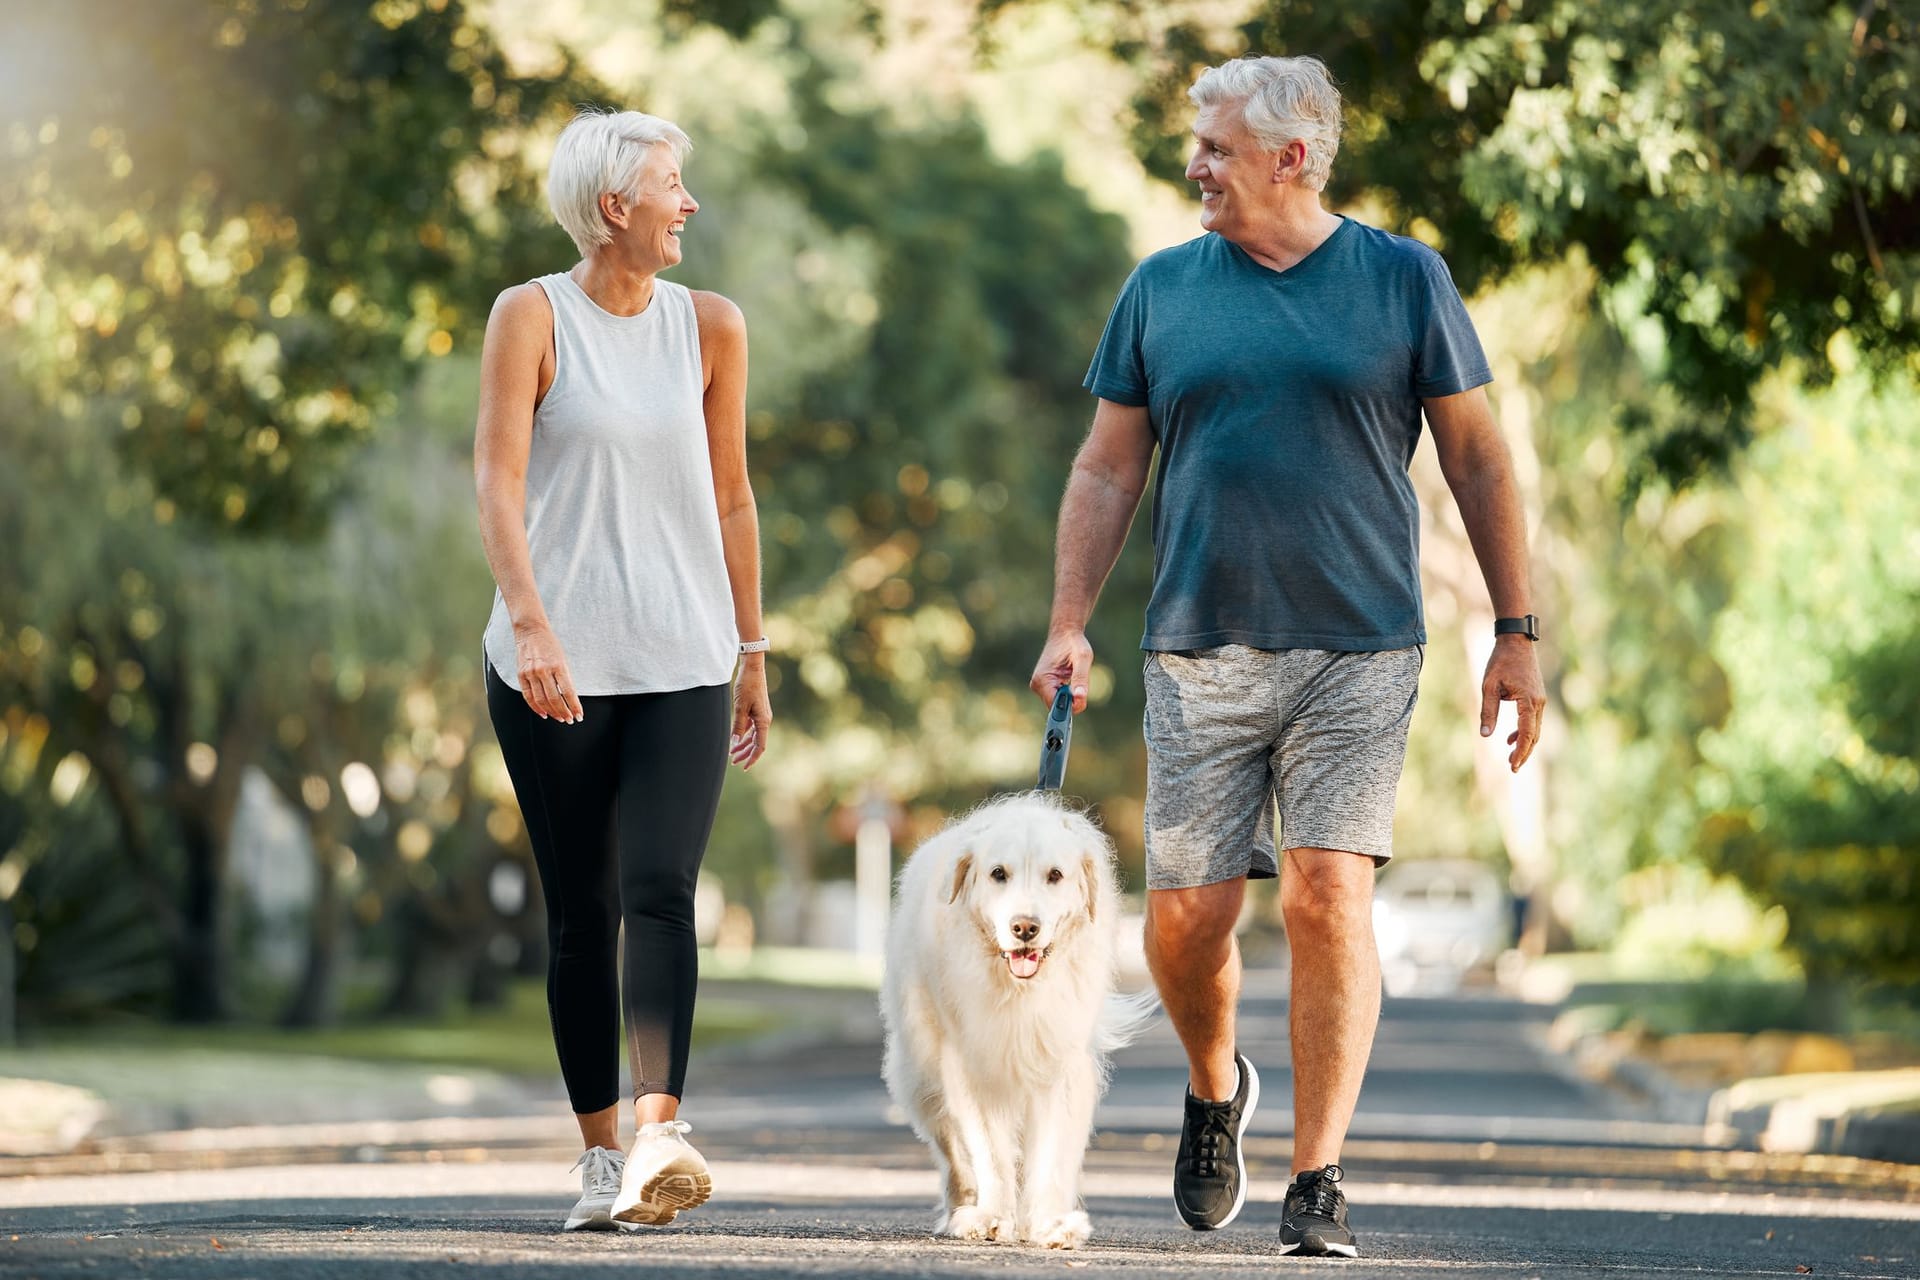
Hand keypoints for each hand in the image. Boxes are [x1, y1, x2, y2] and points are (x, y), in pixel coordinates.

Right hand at [514, 622, 583, 723]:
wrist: (531, 631)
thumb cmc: (551, 645)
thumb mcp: (563, 659)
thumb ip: (565, 678)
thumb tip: (569, 698)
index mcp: (559, 665)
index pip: (569, 692)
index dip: (574, 706)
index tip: (579, 716)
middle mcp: (544, 670)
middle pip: (555, 698)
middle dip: (564, 712)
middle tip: (570, 720)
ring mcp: (531, 673)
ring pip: (541, 700)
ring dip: (552, 712)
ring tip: (560, 718)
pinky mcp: (521, 675)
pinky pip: (528, 696)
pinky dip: (536, 707)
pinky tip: (544, 713)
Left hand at [731, 656, 770, 768]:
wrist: (752, 669)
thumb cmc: (747, 685)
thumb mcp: (740, 707)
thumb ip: (738, 726)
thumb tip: (734, 743)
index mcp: (763, 721)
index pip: (760, 746)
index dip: (752, 758)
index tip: (744, 767)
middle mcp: (764, 720)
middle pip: (756, 743)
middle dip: (745, 753)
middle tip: (733, 762)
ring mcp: (760, 716)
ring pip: (753, 736)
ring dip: (743, 745)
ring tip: (732, 753)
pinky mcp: (756, 711)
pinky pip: (751, 728)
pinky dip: (743, 735)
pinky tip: (735, 739)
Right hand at [1029, 629, 1093, 713]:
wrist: (1065, 633)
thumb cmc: (1074, 643)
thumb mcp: (1083, 658)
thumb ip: (1081, 679)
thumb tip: (1080, 698)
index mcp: (1042, 679)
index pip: (1056, 707)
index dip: (1071, 705)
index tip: (1081, 694)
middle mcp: (1037, 685)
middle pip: (1058, 707)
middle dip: (1072, 698)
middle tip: (1077, 680)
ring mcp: (1039, 686)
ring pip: (1059, 703)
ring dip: (1070, 694)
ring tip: (1072, 675)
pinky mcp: (1044, 686)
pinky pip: (1058, 698)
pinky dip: (1067, 691)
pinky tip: (1068, 677)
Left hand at [1480, 635, 1545, 770]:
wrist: (1516, 642)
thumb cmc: (1501, 662)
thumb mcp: (1489, 686)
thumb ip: (1488, 711)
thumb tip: (1485, 735)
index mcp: (1529, 701)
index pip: (1526, 733)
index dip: (1520, 751)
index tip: (1512, 766)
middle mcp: (1539, 703)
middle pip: (1534, 735)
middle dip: (1524, 753)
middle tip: (1512, 769)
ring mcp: (1540, 700)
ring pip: (1535, 729)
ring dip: (1524, 744)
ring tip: (1510, 759)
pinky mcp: (1537, 697)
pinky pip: (1532, 720)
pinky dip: (1524, 731)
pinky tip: (1509, 739)